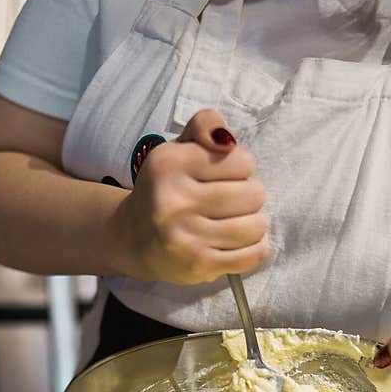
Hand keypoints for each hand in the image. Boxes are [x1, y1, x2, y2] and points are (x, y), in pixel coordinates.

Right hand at [111, 110, 267, 283]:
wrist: (133, 238)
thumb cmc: (166, 188)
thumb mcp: (178, 147)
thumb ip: (205, 125)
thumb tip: (227, 140)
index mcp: (169, 164)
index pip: (242, 161)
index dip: (239, 168)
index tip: (222, 176)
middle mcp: (173, 201)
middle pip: (254, 194)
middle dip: (248, 197)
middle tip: (228, 203)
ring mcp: (186, 237)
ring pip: (256, 226)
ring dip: (252, 224)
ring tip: (233, 223)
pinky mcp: (198, 265)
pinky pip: (252, 255)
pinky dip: (254, 249)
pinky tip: (238, 243)